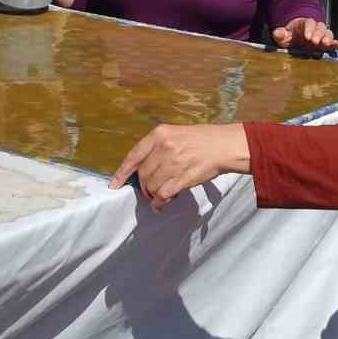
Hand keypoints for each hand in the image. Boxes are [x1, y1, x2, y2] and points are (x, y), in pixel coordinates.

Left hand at [110, 123, 251, 210]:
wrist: (222, 146)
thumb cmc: (199, 140)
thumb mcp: (174, 134)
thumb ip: (156, 148)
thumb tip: (141, 169)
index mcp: (159, 134)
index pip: (133, 156)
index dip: (122, 173)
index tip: (114, 184)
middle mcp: (164, 147)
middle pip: (143, 174)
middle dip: (144, 186)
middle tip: (149, 191)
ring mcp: (173, 163)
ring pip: (152, 186)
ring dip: (153, 195)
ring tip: (160, 196)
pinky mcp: (183, 178)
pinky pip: (163, 195)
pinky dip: (160, 203)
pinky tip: (161, 204)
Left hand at [272, 16, 337, 52]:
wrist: (296, 40)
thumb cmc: (290, 37)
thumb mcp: (283, 36)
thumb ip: (280, 34)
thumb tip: (278, 33)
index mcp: (305, 24)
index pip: (309, 23)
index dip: (309, 29)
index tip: (307, 36)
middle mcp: (315, 28)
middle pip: (320, 27)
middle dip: (318, 33)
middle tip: (315, 41)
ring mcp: (322, 35)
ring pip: (328, 33)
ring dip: (328, 38)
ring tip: (326, 44)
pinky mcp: (326, 44)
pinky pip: (333, 42)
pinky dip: (337, 43)